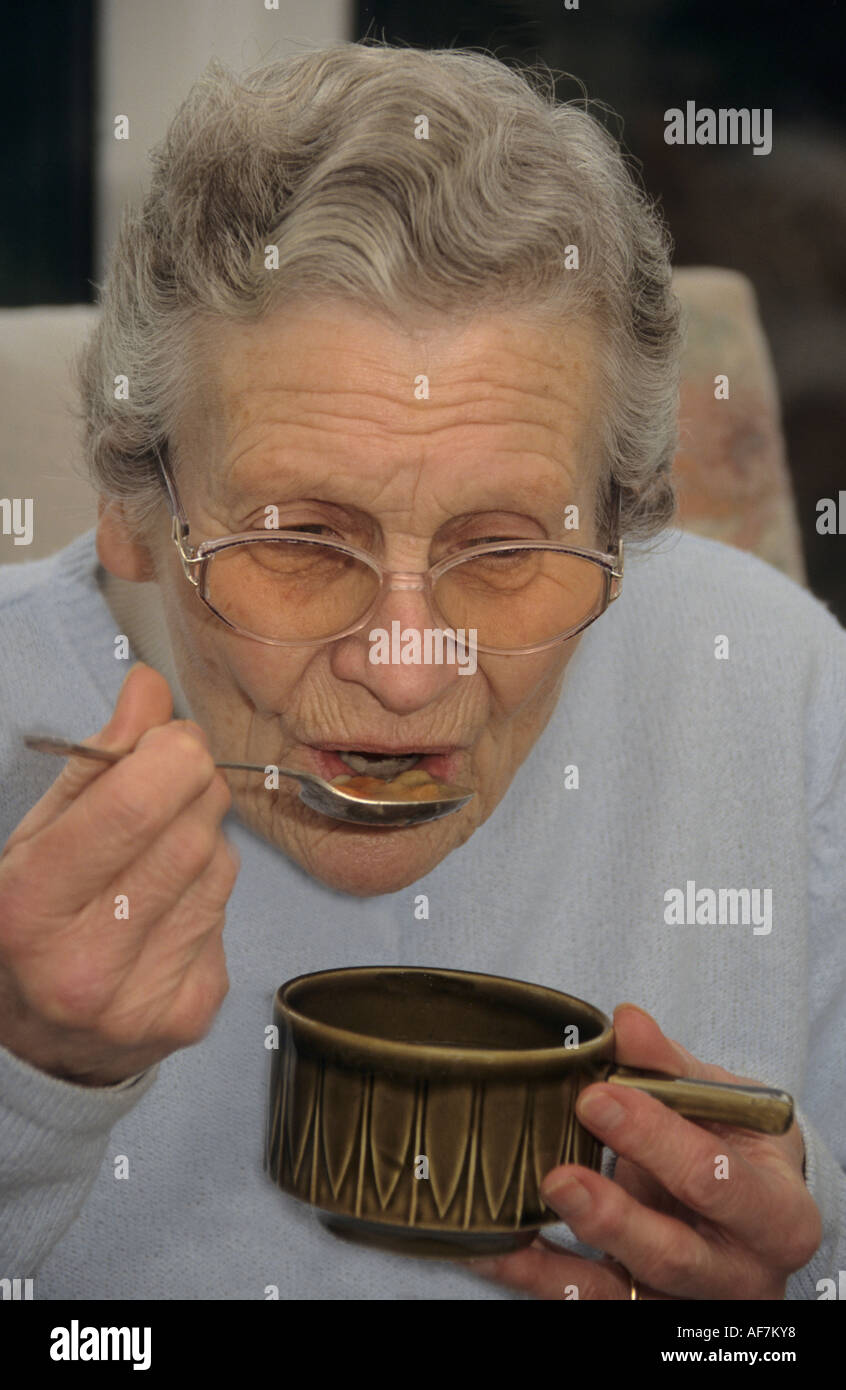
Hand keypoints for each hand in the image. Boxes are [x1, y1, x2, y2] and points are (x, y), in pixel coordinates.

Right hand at [0, 663, 238, 1085]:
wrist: (40, 1040)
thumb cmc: (36, 919)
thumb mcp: (38, 835)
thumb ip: (97, 760)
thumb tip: (149, 685)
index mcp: (28, 909)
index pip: (133, 805)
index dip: (171, 754)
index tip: (171, 740)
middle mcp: (83, 968)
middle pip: (191, 832)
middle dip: (193, 791)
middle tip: (170, 791)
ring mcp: (141, 1002)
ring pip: (220, 867)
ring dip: (201, 843)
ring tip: (154, 862)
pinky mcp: (192, 1015)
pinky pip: (229, 913)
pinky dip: (208, 895)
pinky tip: (167, 911)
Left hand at [470, 1003, 821, 1298]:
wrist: (750, 1203)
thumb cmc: (735, 1142)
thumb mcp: (722, 1099)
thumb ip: (670, 1065)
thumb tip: (626, 1022)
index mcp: (778, 1213)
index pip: (717, 1179)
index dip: (656, 1138)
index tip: (598, 1095)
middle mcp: (741, 1273)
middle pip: (672, 1254)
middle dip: (612, 1215)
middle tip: (558, 1173)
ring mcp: (687, 1302)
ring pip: (621, 1294)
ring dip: (558, 1263)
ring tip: (510, 1224)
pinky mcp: (641, 1312)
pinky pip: (581, 1300)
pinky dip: (532, 1276)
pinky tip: (491, 1247)